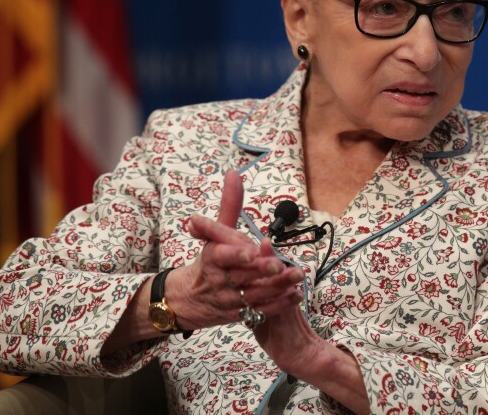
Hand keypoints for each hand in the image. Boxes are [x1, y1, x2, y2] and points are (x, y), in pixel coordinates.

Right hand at [166, 171, 303, 329]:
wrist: (189, 298)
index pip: (221, 257)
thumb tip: (234, 173)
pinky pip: (260, 312)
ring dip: (278, 287)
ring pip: (255, 295)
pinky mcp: (239, 315)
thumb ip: (229, 205)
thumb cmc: (209, 259)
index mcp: (212, 258)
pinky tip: (295, 295)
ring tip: (297, 277)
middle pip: (243, 276)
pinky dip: (278, 305)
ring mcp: (230, 300)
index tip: (249, 252)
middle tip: (282, 265)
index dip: (235, 255)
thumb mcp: (215, 233)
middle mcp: (219, 280)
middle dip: (263, 271)